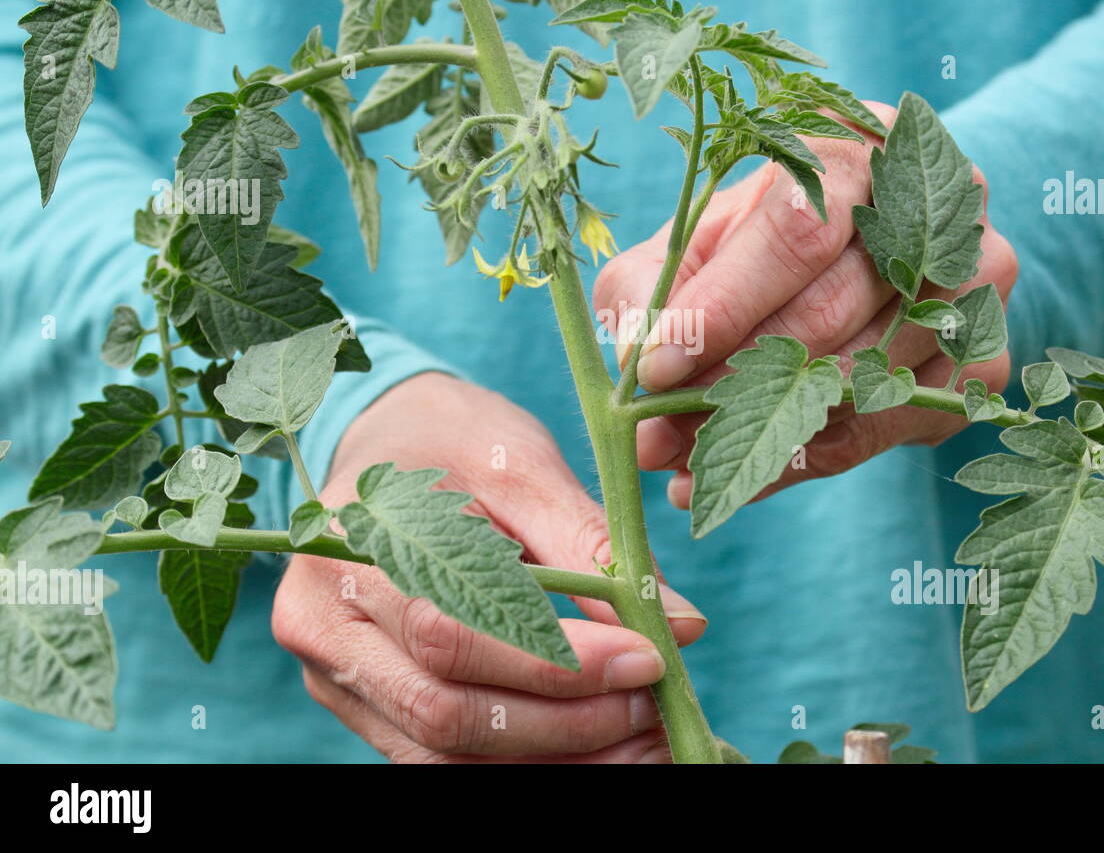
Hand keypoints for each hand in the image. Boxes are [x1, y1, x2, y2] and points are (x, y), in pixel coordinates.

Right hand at [271, 372, 705, 762]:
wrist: (385, 440)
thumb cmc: (455, 441)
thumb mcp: (524, 466)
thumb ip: (592, 545)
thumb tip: (680, 625)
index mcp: (352, 547)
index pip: (454, 635)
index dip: (557, 666)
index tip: (648, 660)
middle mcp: (325, 621)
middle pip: (445, 710)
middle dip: (564, 722)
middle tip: (652, 707)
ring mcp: (333, 670)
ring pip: (442, 751)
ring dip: (550, 757)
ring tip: (637, 739)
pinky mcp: (357, 700)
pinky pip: (437, 755)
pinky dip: (520, 760)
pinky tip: (588, 746)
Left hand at [594, 102, 1017, 506]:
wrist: (851, 254)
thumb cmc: (748, 242)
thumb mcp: (686, 248)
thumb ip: (652, 299)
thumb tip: (636, 384)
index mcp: (857, 142)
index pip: (798, 229)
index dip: (725, 307)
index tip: (659, 367)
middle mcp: (938, 201)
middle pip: (832, 312)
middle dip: (733, 384)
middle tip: (659, 436)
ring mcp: (979, 280)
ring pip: (866, 377)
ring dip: (769, 429)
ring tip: (690, 457)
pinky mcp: (988, 354)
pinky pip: (898, 423)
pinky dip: (820, 454)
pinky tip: (760, 463)